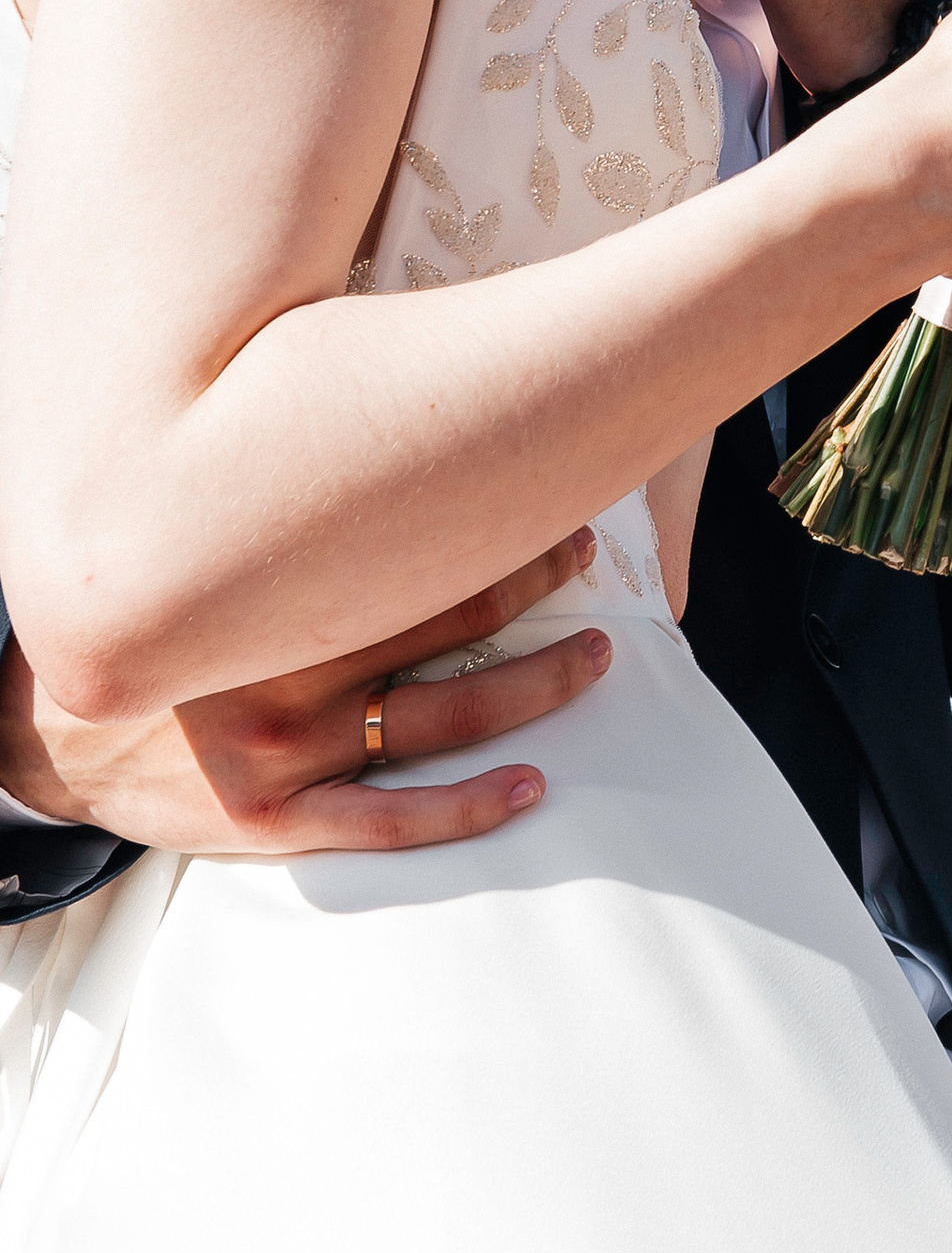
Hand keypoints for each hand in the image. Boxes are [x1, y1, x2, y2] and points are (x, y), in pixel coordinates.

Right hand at [0, 534, 613, 857]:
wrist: (48, 736)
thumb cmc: (154, 627)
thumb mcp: (204, 554)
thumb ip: (285, 514)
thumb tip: (385, 430)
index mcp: (272, 592)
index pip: (412, 539)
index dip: (492, 513)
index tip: (549, 480)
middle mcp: (282, 669)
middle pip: (442, 617)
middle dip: (529, 579)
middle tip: (586, 546)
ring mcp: (280, 753)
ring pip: (439, 715)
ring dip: (531, 684)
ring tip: (595, 657)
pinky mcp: (272, 820)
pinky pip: (387, 821)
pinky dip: (466, 808)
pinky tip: (531, 786)